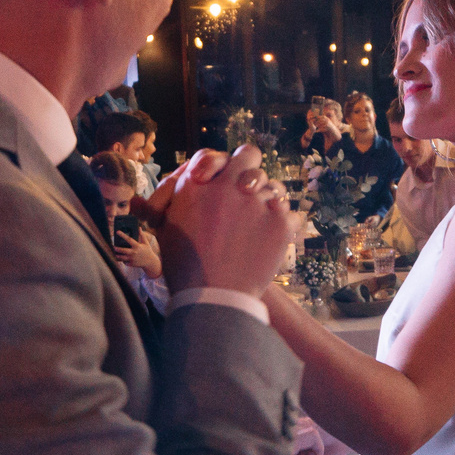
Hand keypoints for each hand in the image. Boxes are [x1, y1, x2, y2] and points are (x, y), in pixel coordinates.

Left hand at [117, 227, 161, 278]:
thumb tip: (139, 228)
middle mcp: (134, 252)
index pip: (129, 239)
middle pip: (123, 250)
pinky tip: (120, 259)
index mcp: (137, 246)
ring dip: (118, 256)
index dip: (122, 235)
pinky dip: (123, 261)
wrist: (150, 262)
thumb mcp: (146, 243)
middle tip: (113, 247)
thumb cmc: (148, 251)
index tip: (117, 232)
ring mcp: (132, 259)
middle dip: (117, 248)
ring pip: (122, 257)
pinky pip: (125, 262)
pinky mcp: (132, 264)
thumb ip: (142, 235)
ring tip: (115, 254)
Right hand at [140, 144, 293, 295]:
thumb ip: (170, 203)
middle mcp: (226, 186)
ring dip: (267, 198)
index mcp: (195, 185)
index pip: (211, 156)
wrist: (212, 299)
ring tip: (260, 218)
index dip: (217, 165)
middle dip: (247, 166)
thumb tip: (165, 188)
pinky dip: (284, 223)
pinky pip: (290, 211)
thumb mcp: (166, 230)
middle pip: (247, 155)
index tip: (221, 179)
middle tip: (245, 187)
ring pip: (271, 184)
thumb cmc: (185, 268)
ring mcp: (255, 202)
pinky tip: (274, 235)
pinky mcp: (279, 223)